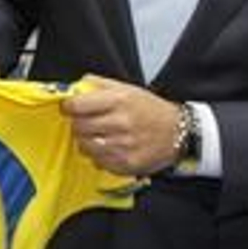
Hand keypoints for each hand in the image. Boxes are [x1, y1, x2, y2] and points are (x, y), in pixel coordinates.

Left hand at [61, 75, 180, 175]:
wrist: (178, 132)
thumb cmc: (150, 109)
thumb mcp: (127, 88)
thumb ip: (99, 84)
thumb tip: (75, 86)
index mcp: (119, 101)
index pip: (78, 105)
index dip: (68, 106)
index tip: (69, 108)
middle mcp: (121, 123)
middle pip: (78, 127)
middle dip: (77, 124)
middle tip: (84, 122)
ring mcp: (124, 146)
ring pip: (85, 146)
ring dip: (85, 141)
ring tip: (96, 136)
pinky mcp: (126, 164)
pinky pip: (98, 162)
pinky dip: (98, 156)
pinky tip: (108, 148)